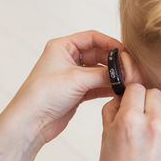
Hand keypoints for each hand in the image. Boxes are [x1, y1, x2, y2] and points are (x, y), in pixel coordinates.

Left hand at [0, 30, 121, 160]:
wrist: (30, 122)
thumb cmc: (44, 94)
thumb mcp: (77, 79)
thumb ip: (103, 74)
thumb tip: (125, 74)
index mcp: (63, 47)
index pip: (92, 38)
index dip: (110, 43)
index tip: (125, 52)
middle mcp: (68, 58)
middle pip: (99, 54)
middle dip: (115, 62)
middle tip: (129, 69)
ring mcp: (73, 75)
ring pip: (100, 71)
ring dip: (113, 75)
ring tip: (127, 81)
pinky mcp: (77, 91)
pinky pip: (98, 85)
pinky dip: (108, 87)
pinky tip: (120, 90)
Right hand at [97, 83, 160, 160]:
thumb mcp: (105, 138)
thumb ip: (112, 110)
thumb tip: (121, 94)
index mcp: (130, 121)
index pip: (135, 87)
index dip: (130, 94)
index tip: (129, 101)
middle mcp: (153, 124)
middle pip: (154, 92)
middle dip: (145, 100)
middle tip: (139, 113)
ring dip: (159, 111)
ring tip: (150, 128)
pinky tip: (159, 139)